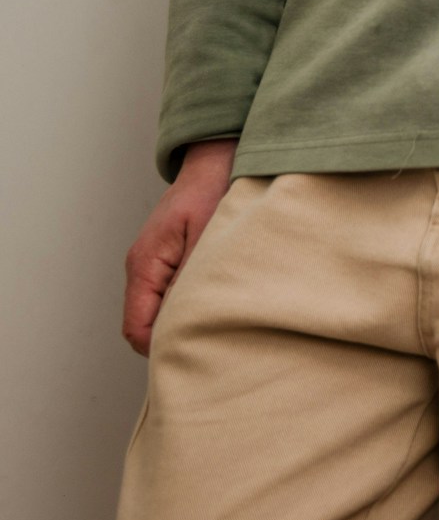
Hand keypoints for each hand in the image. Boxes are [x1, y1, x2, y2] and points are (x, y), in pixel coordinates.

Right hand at [122, 139, 236, 355]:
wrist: (218, 162)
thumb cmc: (213, 192)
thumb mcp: (207, 237)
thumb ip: (193, 279)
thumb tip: (185, 321)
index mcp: (144, 266)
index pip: (136, 328)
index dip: (161, 349)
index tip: (193, 358)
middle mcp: (143, 270)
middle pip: (145, 327)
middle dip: (174, 342)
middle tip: (214, 354)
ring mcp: (155, 267)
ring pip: (160, 314)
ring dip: (184, 325)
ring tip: (220, 334)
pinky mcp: (170, 263)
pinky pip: (171, 298)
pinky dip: (189, 308)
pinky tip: (219, 310)